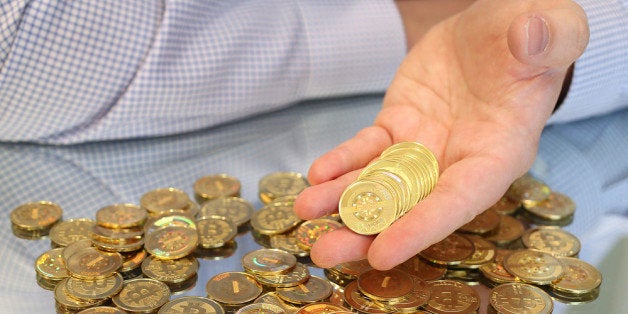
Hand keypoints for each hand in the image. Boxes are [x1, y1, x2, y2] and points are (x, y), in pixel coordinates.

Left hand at [294, 0, 588, 269]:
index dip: (421, 228)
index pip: (459, 200)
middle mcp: (457, 161)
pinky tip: (318, 173)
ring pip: (380, 182)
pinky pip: (367, 149)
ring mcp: (423, 147)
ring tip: (305, 209)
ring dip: (342, 200)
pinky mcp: (398, 127)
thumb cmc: (530, 39)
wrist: (494, 34)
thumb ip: (549, 38)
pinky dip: (343, 161)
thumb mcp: (551, 32)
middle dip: (366, 230)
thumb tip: (531, 37)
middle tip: (324, 251)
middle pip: (409, 207)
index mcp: (499, 153)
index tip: (382, 253)